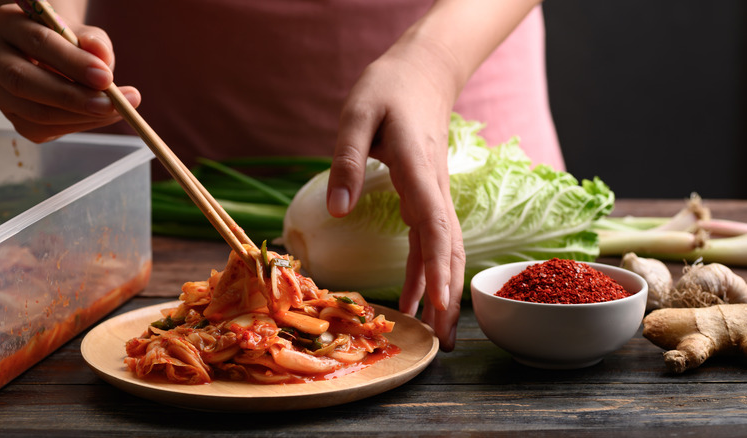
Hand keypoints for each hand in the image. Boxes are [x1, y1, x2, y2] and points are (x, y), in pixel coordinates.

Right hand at [0, 4, 139, 142]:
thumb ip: (94, 43)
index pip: (37, 42)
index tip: (106, 77)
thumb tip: (101, 56)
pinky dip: (77, 126)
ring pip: (34, 112)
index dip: (72, 62)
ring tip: (119, 111)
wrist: (58, 56)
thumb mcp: (86, 34)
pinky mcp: (14, 116)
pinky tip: (101, 117)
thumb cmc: (71, 42)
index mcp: (9, 24)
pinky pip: (43, 129)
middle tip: (111, 104)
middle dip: (72, 97)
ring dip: (81, 117)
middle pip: (24, 82)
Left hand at [326, 35, 465, 350]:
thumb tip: (337, 213)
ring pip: (445, 250)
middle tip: (445, 343)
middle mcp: (433, 188)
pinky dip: (427, 272)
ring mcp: (434, 194)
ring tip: (436, 333)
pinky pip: (432, 241)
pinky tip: (416, 297)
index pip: (433, 226)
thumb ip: (347, 161)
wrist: (421, 73)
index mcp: (416, 169)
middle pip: (447, 250)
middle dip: (447, 296)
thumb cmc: (387, 90)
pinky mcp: (428, 196)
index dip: (435, 268)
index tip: (436, 305)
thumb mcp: (357, 115)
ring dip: (441, 291)